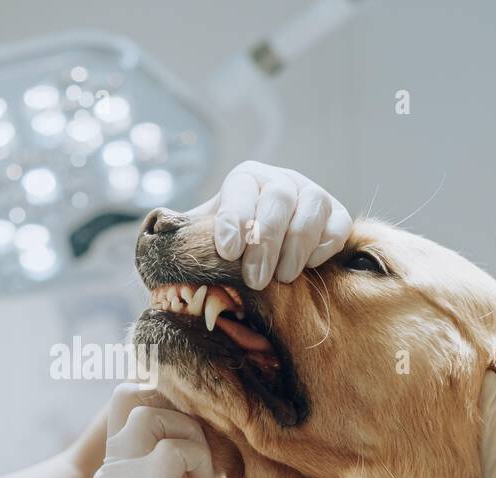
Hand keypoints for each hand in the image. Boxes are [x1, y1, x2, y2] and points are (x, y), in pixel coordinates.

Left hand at [185, 160, 351, 289]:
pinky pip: (338, 225)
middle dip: (266, 240)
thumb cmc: (227, 248)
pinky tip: (308, 267)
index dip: (235, 217)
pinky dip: (325, 246)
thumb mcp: (201, 237)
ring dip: (296, 246)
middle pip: (278, 197)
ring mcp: (311, 195)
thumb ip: (184, 235)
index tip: (227, 251)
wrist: (261, 256)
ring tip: (282, 278)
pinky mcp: (336, 216)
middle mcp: (280, 180)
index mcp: (244, 179)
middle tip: (255, 279)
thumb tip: (158, 234)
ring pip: (312, 207)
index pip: (240, 188)